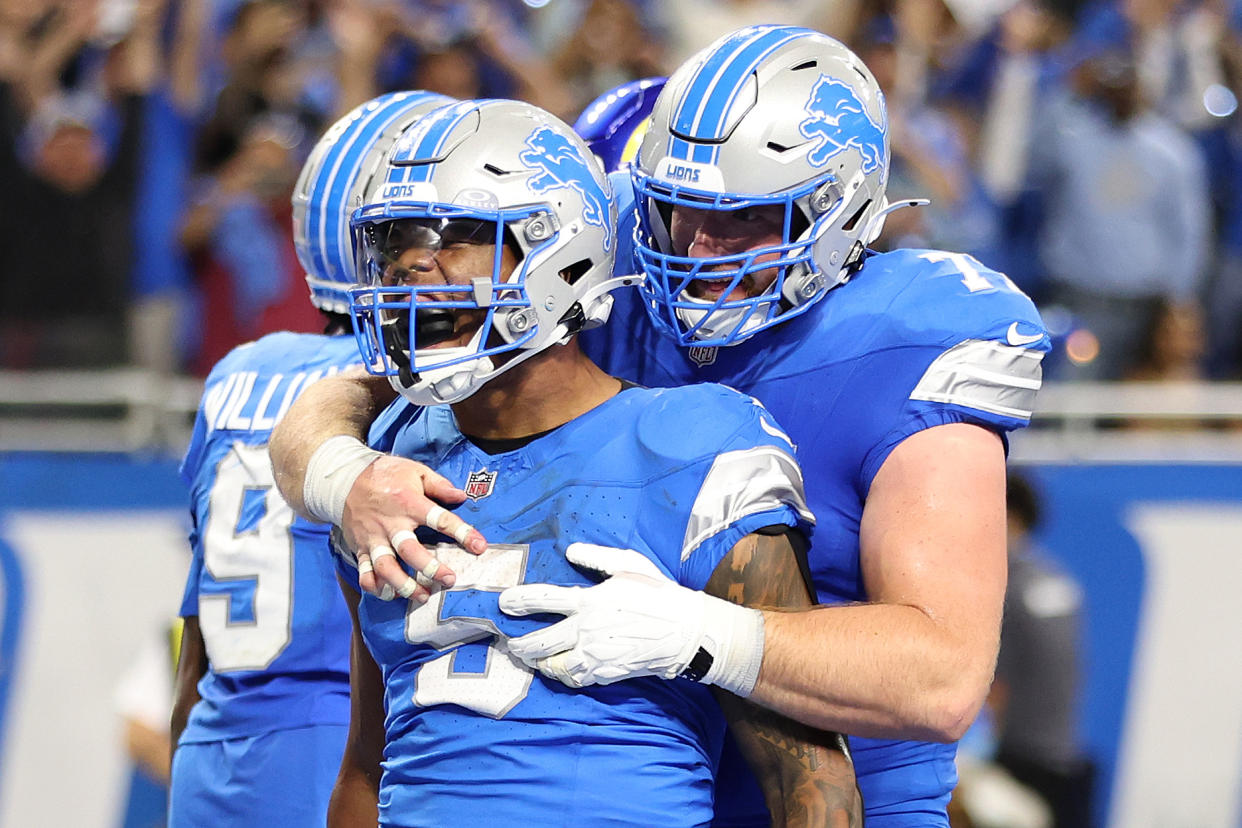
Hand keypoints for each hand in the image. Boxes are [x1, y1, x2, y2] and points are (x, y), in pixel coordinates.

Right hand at [344, 454, 487, 602]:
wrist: (345, 478)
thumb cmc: (386, 474)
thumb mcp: (416, 471)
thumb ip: (439, 485)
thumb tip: (462, 496)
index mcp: (408, 502)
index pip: (439, 519)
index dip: (462, 533)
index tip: (479, 546)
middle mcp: (390, 523)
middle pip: (409, 550)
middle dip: (430, 568)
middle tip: (449, 579)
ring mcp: (373, 538)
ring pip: (385, 567)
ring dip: (403, 585)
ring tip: (422, 596)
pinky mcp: (360, 547)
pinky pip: (364, 572)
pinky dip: (374, 586)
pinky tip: (389, 594)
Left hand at [500, 543, 763, 694]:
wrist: (686, 632)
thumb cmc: (658, 594)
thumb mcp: (630, 564)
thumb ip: (596, 557)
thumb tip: (570, 550)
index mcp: (590, 600)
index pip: (543, 599)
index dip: (518, 601)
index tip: (503, 602)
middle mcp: (586, 630)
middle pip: (539, 642)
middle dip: (518, 643)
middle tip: (509, 640)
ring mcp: (595, 656)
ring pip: (551, 666)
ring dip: (535, 662)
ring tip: (528, 657)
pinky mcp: (604, 673)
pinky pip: (573, 679)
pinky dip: (560, 675)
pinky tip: (556, 668)